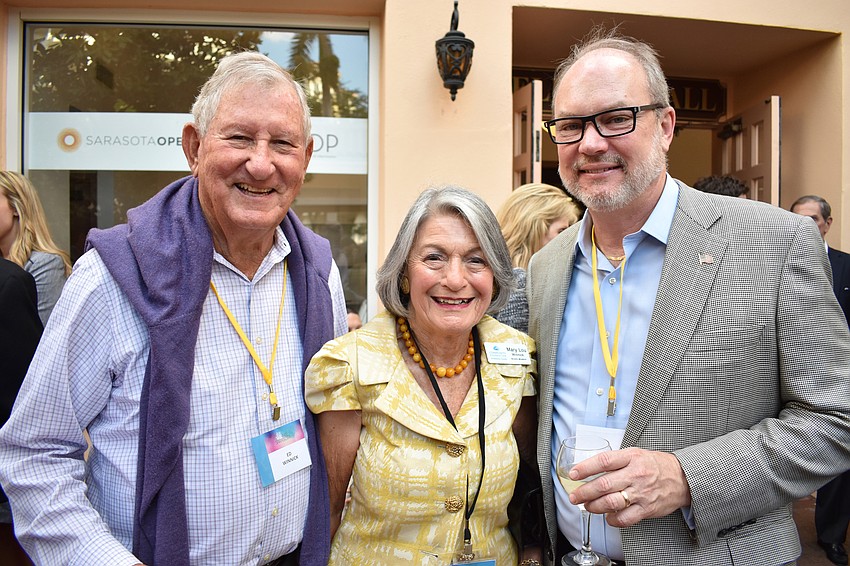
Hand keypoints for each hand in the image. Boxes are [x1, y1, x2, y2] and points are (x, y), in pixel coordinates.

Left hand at [567, 447, 690, 527]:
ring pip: (611, 502)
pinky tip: (607, 516)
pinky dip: (612, 519)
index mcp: (631, 458)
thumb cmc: (656, 465)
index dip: (585, 468)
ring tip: (587, 506)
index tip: (573, 474)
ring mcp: (641, 493)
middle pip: (604, 484)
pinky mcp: (647, 509)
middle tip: (574, 496)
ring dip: (595, 506)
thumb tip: (590, 468)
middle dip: (584, 492)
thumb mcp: (636, 454)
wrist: (682, 478)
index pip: (603, 461)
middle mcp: (636, 475)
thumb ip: (616, 460)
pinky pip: (625, 518)